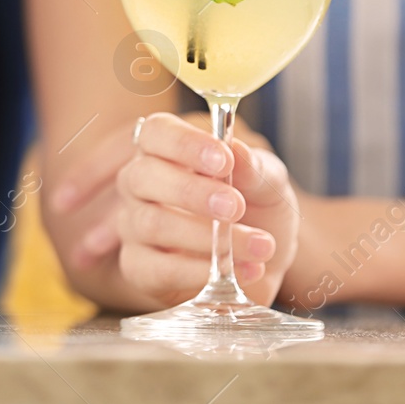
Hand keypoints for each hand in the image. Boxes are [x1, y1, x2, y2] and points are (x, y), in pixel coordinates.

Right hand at [114, 112, 299, 307]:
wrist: (264, 264)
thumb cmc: (259, 212)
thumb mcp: (270, 186)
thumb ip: (255, 168)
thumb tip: (237, 150)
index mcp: (167, 150)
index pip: (156, 132)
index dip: (185, 143)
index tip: (224, 160)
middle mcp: (141, 184)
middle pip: (143, 175)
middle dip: (191, 191)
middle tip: (235, 207)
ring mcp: (134, 227)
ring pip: (151, 224)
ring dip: (206, 237)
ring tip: (257, 245)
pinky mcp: (139, 269)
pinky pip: (156, 269)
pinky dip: (198, 271)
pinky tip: (236, 270)